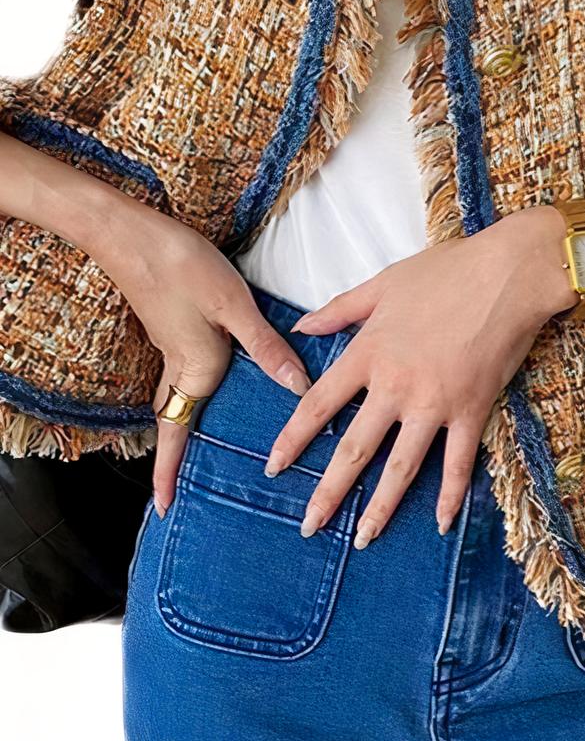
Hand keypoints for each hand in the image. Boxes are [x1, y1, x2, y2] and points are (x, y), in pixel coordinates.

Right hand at [87, 198, 311, 518]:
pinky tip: (218, 381)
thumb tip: (298, 388)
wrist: (130, 232)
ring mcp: (171, 347)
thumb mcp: (234, 306)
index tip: (165, 507)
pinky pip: (182, 373)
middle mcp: (181, 366)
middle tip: (182, 485)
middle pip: (175, 421)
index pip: (177, 433)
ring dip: (185, 424)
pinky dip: (193, 390)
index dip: (168, 472)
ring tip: (201, 445)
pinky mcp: (172, 327)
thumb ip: (266, 348)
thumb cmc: (182, 267)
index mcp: (197, 369)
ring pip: (178, 397)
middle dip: (176, 456)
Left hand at [264, 205, 575, 545]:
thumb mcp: (384, 283)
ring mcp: (435, 402)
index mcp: (368, 352)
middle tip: (310, 526)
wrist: (508, 273)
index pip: (319, 405)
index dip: (293, 439)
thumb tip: (301, 327)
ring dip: (380, 507)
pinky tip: (439, 523)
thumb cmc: (447, 270)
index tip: (273, 466)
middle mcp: (395, 385)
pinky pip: (458, 461)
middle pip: (354, 449)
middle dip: (328, 492)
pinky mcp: (472, 409)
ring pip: (401, 467)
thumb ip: (340, 309)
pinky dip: (449, 494)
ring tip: (363, 539)